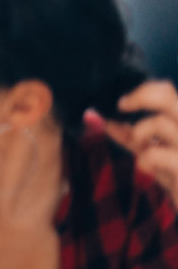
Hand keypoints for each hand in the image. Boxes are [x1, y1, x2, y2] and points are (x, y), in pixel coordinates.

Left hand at [108, 80, 177, 203]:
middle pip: (168, 96)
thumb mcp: (152, 154)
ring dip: (139, 134)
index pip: (168, 90)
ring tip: (140, 149)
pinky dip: (145, 159)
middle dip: (141, 96)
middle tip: (122, 105)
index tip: (122, 103)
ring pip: (160, 123)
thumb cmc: (177, 179)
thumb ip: (129, 136)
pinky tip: (147, 169)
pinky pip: (157, 153)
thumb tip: (97, 118)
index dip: (144, 89)